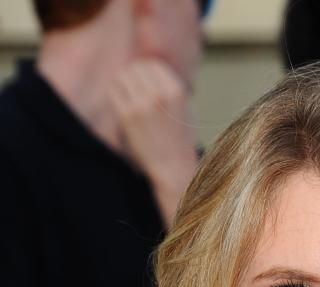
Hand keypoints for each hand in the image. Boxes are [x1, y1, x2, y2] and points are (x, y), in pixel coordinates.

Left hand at [109, 58, 197, 226]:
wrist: (174, 170)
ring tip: (126, 95)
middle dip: (133, 76)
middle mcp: (159, 94)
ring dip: (122, 83)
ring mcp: (142, 104)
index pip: (152, 63)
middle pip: (136, 67)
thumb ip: (171, 88)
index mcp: (176, 90)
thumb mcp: (185, 110)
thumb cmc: (180, 143)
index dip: (145, 70)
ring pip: (122, 76)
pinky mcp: (127, 115)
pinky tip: (120, 104)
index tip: (143, 81)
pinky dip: (115, 94)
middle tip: (132, 89)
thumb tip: (154, 67)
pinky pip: (114, 92)